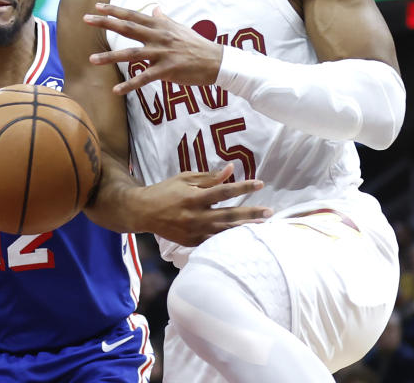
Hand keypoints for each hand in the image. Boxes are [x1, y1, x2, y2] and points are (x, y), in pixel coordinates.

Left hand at [84, 3, 223, 93]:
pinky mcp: (167, 71)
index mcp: (161, 25)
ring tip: (91, 59)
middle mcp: (159, 36)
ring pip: (131, 54)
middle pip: (127, 28)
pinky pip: (144, 78)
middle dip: (106, 23)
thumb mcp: (180, 28)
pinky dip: (130, 85)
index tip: (97, 7)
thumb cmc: (197, 44)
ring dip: (110, 57)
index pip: (133, 15)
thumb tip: (155, 9)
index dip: (115, 10)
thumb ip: (164, 19)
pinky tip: (116, 90)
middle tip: (86, 20)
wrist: (216, 61)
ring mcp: (162, 53)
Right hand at [135, 164, 271, 246]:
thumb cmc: (165, 191)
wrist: (143, 212)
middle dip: (251, 213)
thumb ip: (209, 177)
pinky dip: (229, 240)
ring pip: (225, 231)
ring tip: (262, 226)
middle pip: (229, 215)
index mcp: (194, 198)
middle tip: (269, 212)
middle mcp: (196, 216)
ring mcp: (194, 232)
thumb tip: (231, 169)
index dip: (243, 187)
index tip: (260, 184)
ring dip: (244, 228)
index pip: (224, 191)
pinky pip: (215, 242)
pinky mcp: (192, 242)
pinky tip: (243, 238)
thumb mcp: (185, 179)